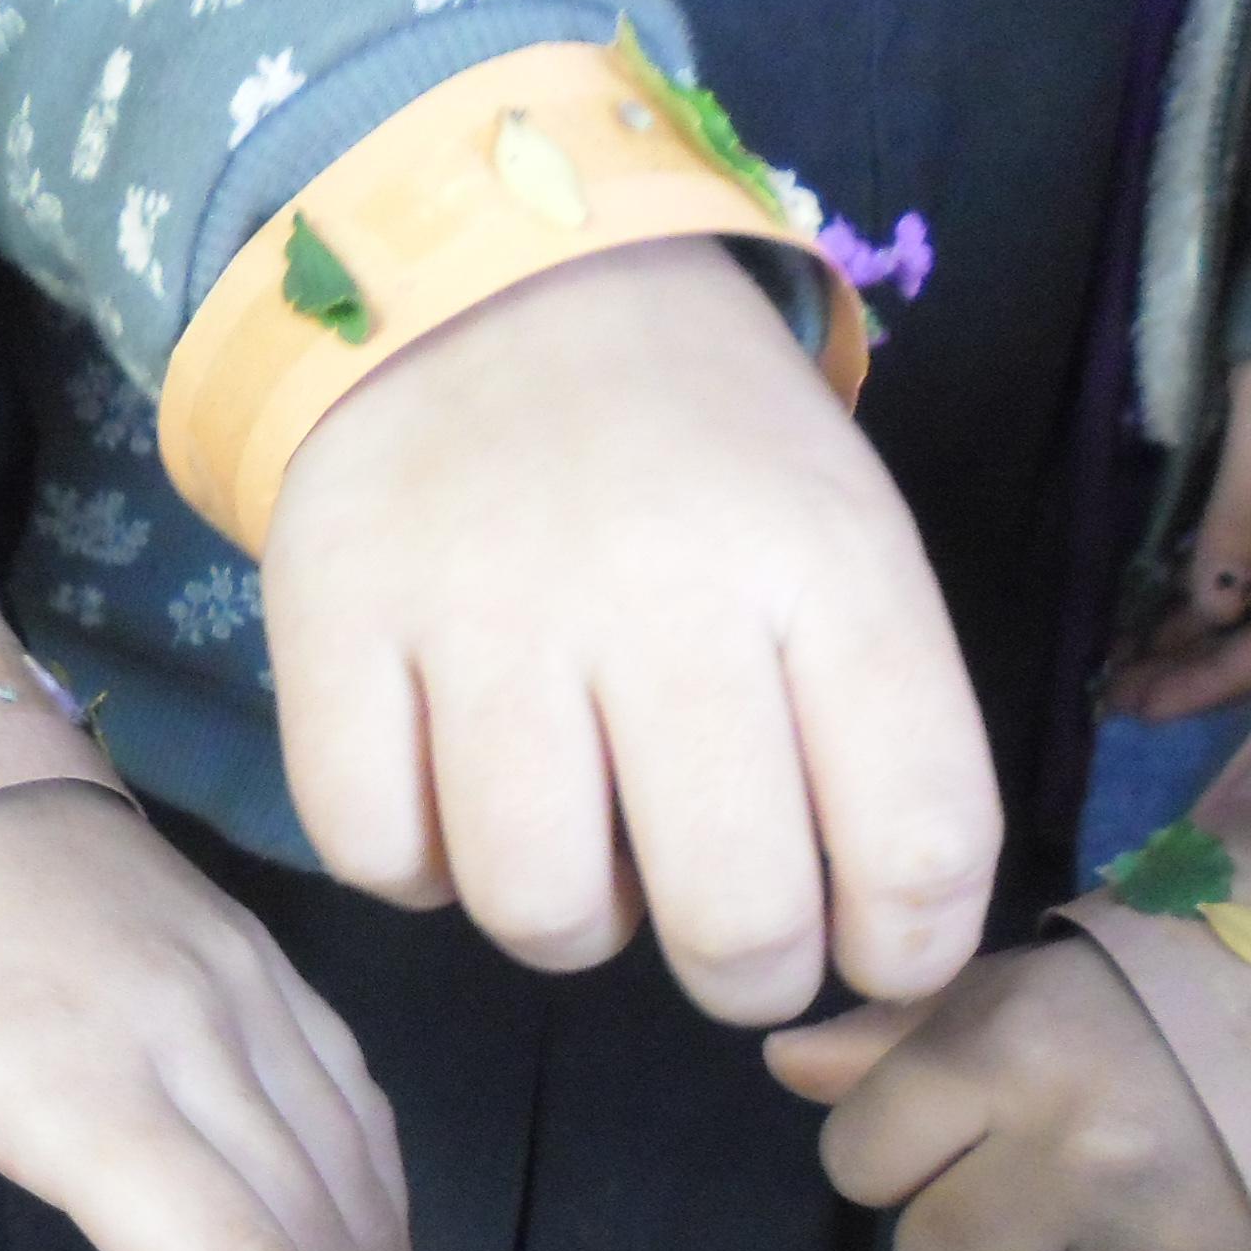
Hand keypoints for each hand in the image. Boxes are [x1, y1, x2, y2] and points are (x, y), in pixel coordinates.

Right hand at [267, 236, 999, 1026]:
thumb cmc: (698, 451)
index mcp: (824, 562)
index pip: (919, 842)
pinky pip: (377, 856)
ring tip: (582, 840)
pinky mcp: (331, 621)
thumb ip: (883, 731)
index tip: (878, 948)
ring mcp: (481, 607)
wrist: (488, 277)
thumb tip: (879, 951)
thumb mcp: (841, 539)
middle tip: (730, 932)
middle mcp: (659, 587)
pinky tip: (452, 793)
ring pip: (538, 910)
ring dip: (574, 925)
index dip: (910, 952)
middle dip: (747, 973)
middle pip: (733, 917)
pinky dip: (419, 865)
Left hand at [768, 942, 1250, 1250]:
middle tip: (1059, 1180)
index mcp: (1011, 1051)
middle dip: (984, 1230)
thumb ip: (906, 1034)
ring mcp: (1167, 1249)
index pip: (859, 1159)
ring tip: (1148, 1215)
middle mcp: (1076, 1156)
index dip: (899, 1152)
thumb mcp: (1039, 981)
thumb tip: (783, 1063)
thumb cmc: (1186, 987)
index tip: (958, 1130)